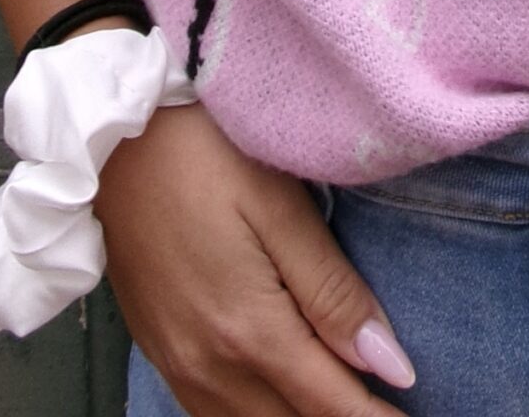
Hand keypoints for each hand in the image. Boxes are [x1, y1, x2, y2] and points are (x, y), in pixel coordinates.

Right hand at [94, 100, 417, 415]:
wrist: (114, 140)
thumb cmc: (206, 155)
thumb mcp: (281, 207)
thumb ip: (333, 292)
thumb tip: (389, 364)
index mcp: (249, 331)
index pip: (332, 406)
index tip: (414, 415)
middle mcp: (209, 367)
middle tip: (388, 406)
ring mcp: (178, 366)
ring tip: (346, 400)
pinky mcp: (159, 354)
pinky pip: (214, 415)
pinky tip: (282, 399)